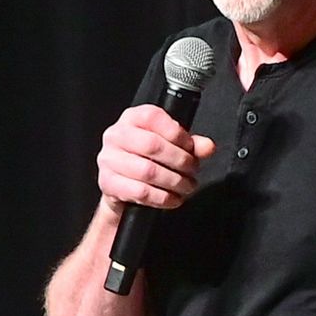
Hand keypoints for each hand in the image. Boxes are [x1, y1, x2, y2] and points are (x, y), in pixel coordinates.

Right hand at [94, 103, 214, 211]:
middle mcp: (116, 135)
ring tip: (186, 186)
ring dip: (174, 181)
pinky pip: (140, 192)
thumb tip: (207, 147)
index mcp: (132, 118)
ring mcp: (109, 160)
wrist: (121, 186)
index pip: (153, 118)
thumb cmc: (145, 160)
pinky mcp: (108, 183)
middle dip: (179, 160)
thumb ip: (190, 145)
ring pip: (147, 171)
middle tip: (192, 170)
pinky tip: (173, 198)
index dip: (177, 134)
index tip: (191, 148)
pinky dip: (162, 198)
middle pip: (152, 145)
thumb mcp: (169, 146)